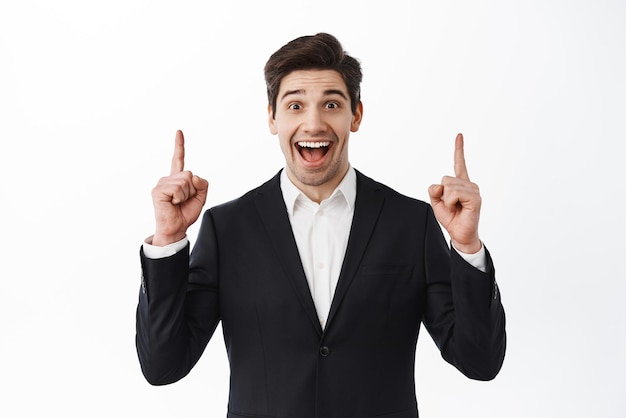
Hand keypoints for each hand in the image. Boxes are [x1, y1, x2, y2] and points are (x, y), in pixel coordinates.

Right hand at [151, 130, 208, 245]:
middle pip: (189, 175)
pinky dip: (179, 198)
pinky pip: (178, 189)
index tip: (179, 132)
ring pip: (185, 181)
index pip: (178, 159)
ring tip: (177, 203)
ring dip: (186, 195)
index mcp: (177, 179)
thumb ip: (202, 184)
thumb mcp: (201, 198)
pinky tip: (172, 204)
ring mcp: (162, 184)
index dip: (179, 145)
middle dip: (192, 190)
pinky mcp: (158, 190)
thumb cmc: (185, 214)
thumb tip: (193, 176)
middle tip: (183, 201)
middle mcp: (168, 179)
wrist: (176, 228)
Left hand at [428, 133, 481, 253]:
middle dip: (442, 194)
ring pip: (448, 186)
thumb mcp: (437, 203)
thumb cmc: (451, 218)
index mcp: (460, 184)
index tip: (459, 135)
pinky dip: (451, 202)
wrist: (460, 234)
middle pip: (445, 179)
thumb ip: (434, 191)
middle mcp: (469, 184)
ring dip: (447, 200)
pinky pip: (454, 193)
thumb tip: (439, 185)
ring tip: (456, 208)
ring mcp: (473, 190)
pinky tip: (459, 208)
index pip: (459, 163)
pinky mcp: (475, 198)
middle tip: (451, 206)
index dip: (459, 149)